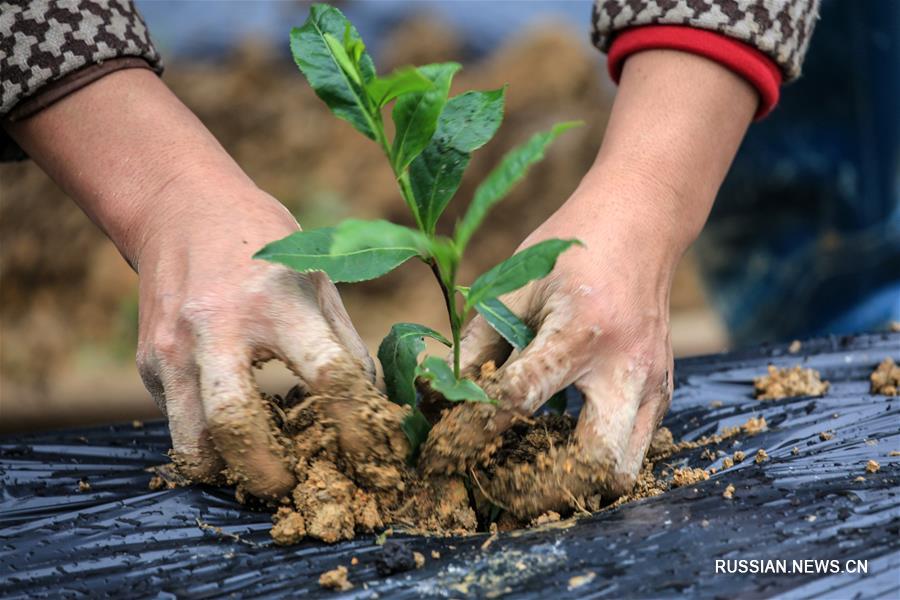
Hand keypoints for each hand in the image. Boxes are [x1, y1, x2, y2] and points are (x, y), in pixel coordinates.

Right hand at [134, 180, 372, 497]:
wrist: (181, 208)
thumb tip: (373, 405)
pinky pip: (179, 422)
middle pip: (236, 423)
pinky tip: (235, 428)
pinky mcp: (150, 361)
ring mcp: (173, 346)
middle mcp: (216, 325)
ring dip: (229, 470)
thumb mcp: (315, 277)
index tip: (373, 453)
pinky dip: (208, 441)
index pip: (329, 373)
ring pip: (192, 441)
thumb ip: (344, 342)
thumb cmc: (261, 242)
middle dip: (269, 472)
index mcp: (276, 299)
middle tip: (293, 487)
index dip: (358, 422)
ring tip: (260, 469)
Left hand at [458, 174, 679, 495]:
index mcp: (580, 330)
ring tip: (532, 467)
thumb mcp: (515, 287)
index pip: (520, 399)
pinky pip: (634, 448)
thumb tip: (440, 400)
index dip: (473, 426)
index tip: (447, 442)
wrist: (641, 227)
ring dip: (573, 480)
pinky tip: (562, 440)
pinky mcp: (663, 392)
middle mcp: (626, 366)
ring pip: (622, 470)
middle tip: (502, 482)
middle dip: (542, 487)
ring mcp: (654, 384)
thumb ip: (478, 347)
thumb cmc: (571, 251)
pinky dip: (594, 458)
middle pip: (595, 465)